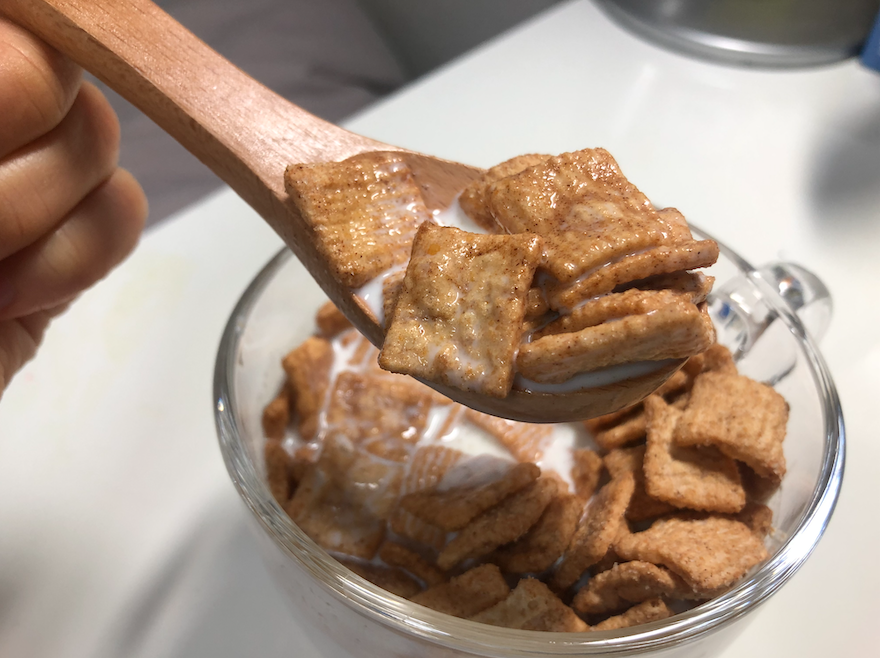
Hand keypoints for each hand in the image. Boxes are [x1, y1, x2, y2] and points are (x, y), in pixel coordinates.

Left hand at [0, 18, 147, 395]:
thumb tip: (23, 50)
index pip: (15, 20)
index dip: (11, 58)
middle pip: (54, 68)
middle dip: (8, 146)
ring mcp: (26, 176)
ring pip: (98, 138)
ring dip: (29, 215)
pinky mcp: (69, 241)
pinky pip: (125, 214)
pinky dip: (77, 259)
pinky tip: (13, 294)